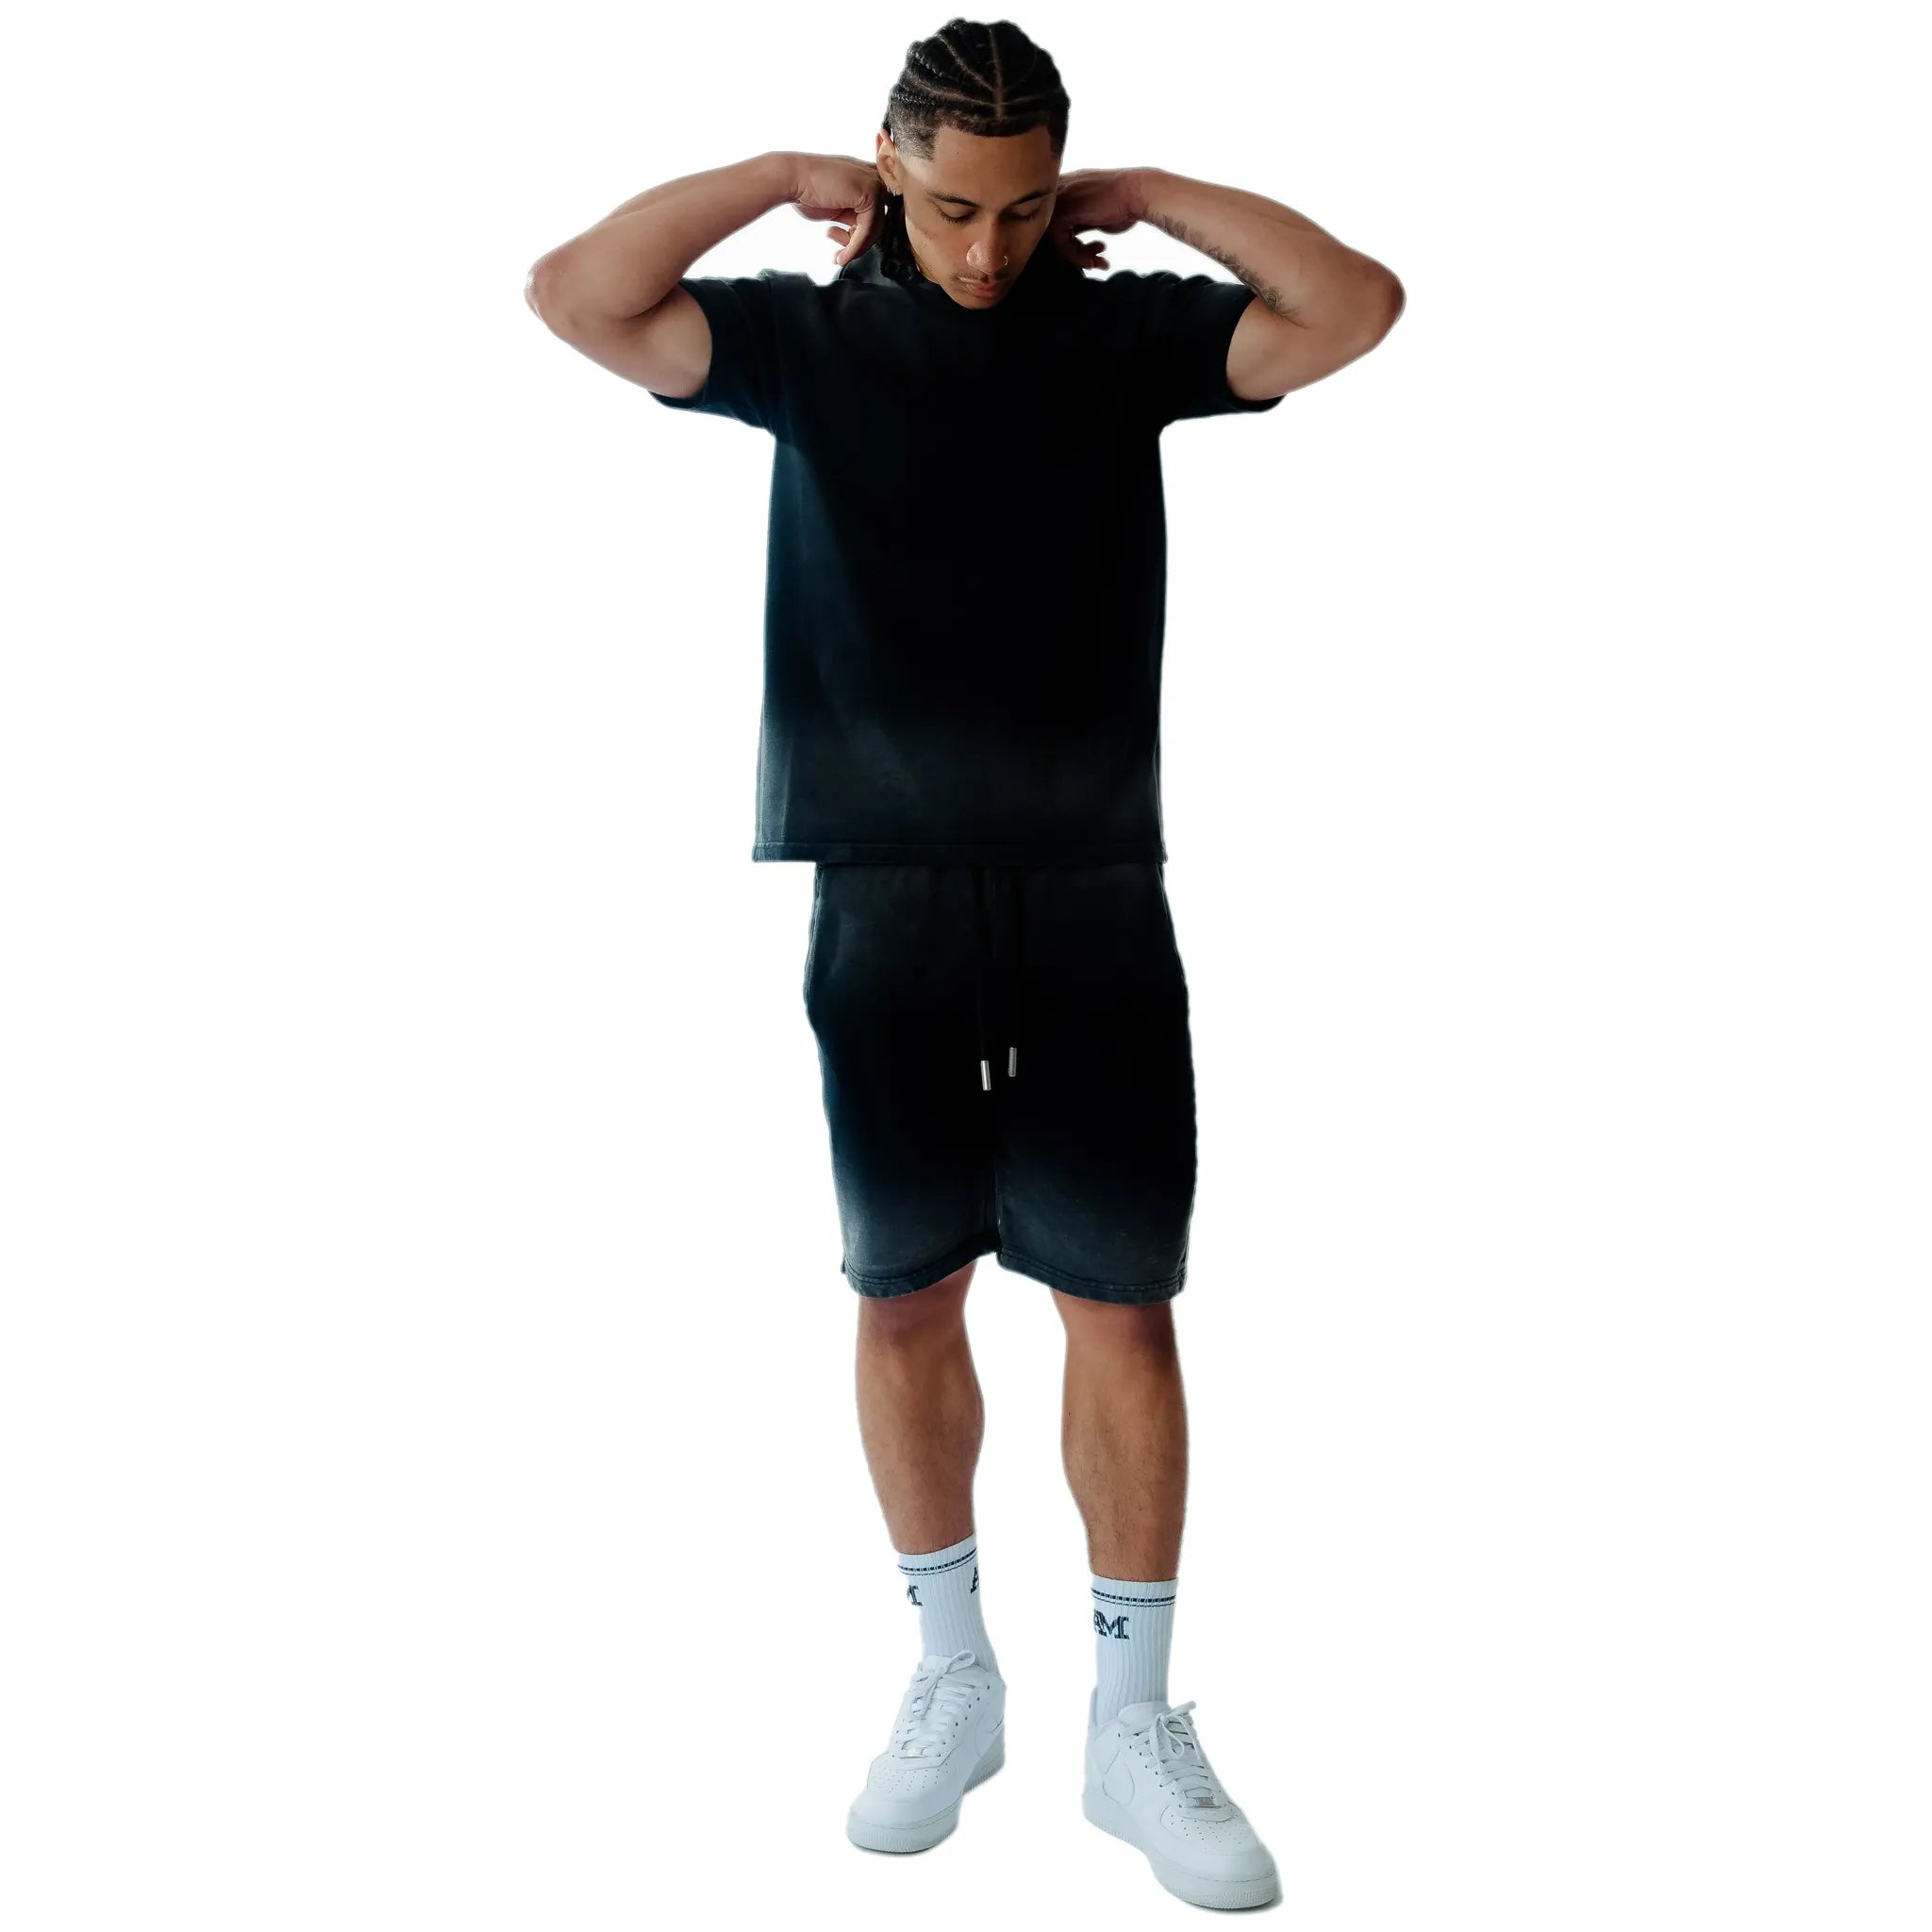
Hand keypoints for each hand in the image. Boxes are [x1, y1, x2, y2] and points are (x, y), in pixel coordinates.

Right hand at [787, 152, 885, 267]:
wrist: (792, 178)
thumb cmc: (807, 191)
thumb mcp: (837, 207)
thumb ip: (853, 216)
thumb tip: (863, 236)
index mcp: (863, 177)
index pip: (876, 212)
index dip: (862, 233)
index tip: (844, 245)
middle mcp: (871, 177)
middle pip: (878, 222)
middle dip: (859, 242)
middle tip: (840, 253)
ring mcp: (873, 182)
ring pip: (876, 228)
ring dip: (856, 248)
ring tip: (838, 257)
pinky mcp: (870, 192)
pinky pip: (868, 229)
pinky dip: (854, 247)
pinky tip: (840, 257)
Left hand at [1046, 167, 1149, 272]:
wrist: (1138, 193)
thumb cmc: (1124, 204)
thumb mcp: (1095, 214)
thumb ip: (1079, 223)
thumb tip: (1069, 245)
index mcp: (1067, 187)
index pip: (1055, 224)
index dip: (1071, 243)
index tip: (1089, 252)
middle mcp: (1061, 189)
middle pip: (1054, 232)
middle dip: (1074, 251)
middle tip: (1093, 260)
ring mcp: (1060, 197)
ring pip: (1057, 239)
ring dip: (1078, 256)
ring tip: (1095, 262)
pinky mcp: (1063, 210)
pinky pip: (1061, 242)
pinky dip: (1077, 256)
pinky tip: (1094, 260)